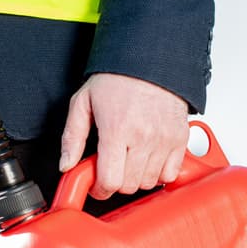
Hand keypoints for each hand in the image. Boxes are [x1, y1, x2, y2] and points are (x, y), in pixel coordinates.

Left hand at [60, 73, 188, 200]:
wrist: (150, 58)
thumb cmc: (118, 77)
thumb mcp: (83, 102)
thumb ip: (72, 137)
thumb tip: (66, 164)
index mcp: (117, 130)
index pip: (110, 181)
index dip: (100, 189)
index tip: (97, 185)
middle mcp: (143, 137)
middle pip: (129, 186)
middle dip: (116, 183)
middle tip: (111, 168)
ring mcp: (164, 139)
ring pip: (149, 182)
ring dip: (136, 178)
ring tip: (128, 160)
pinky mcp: (180, 139)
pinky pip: (170, 174)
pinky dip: (159, 173)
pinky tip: (148, 161)